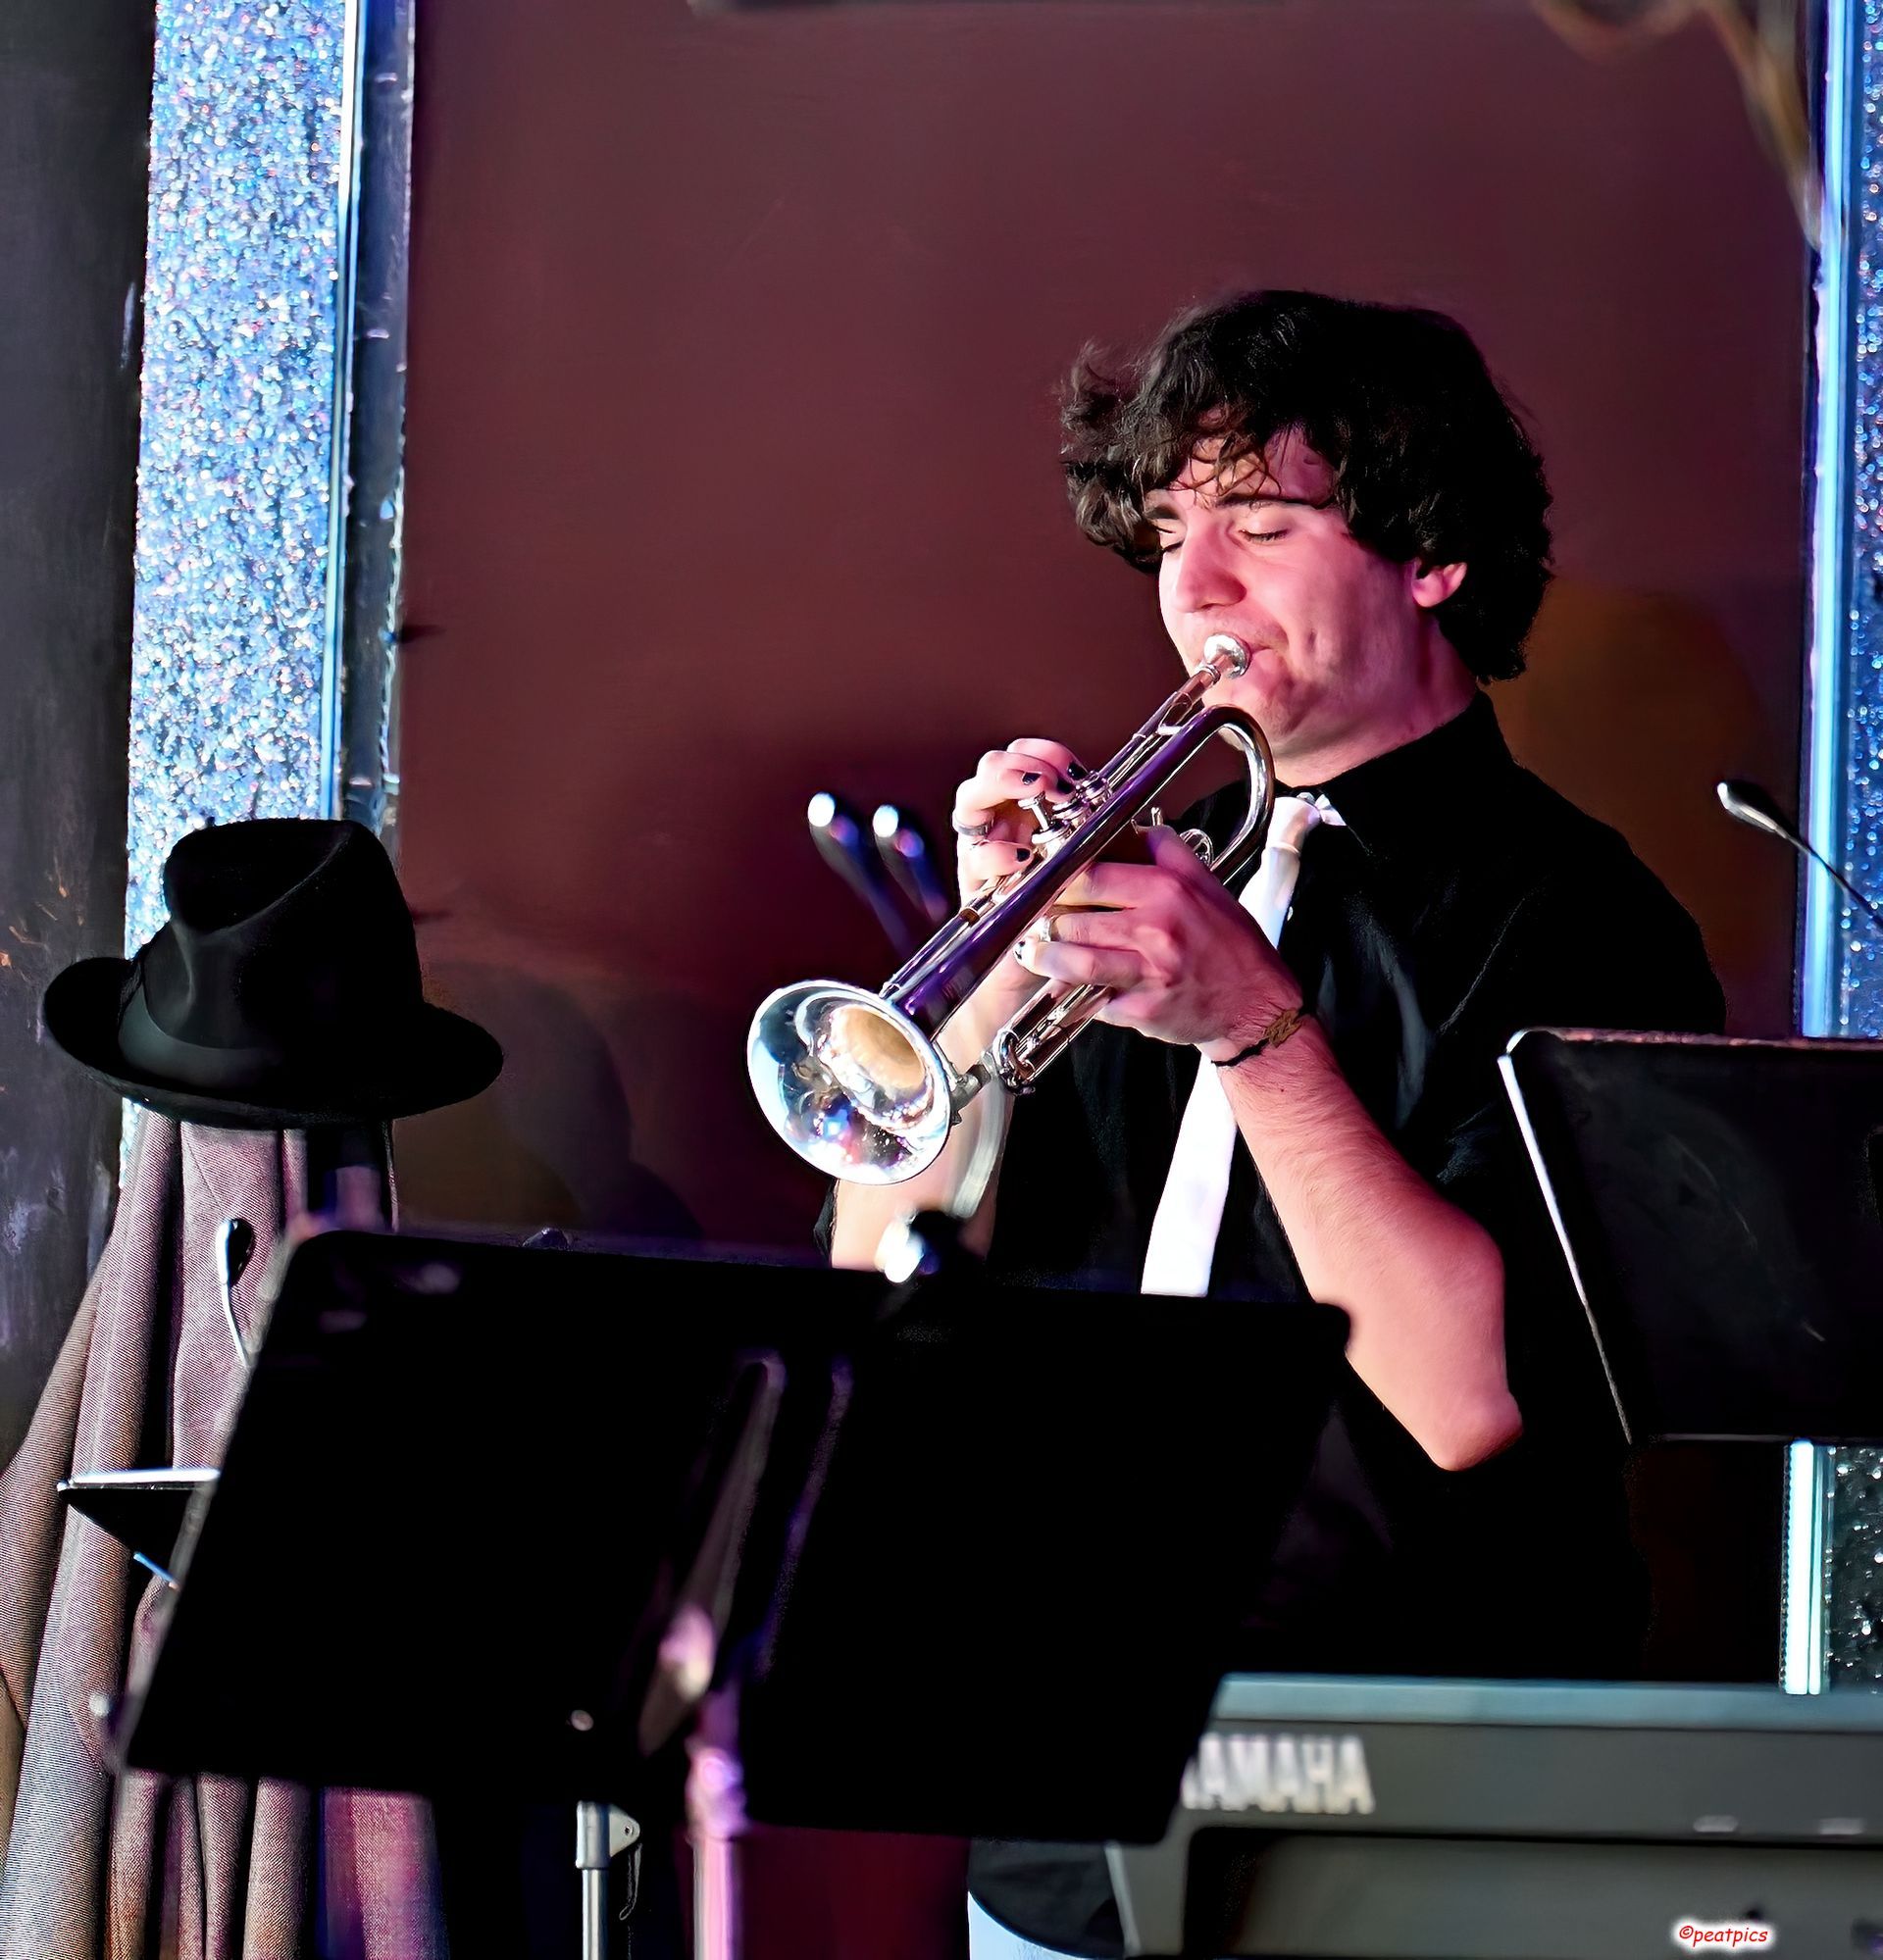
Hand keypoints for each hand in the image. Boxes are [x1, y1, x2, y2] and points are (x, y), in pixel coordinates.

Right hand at [946, 738, 1085, 1028]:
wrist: (1048, 989)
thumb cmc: (1081, 933)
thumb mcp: (1104, 884)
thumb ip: (1114, 850)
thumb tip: (1149, 828)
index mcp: (1036, 816)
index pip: (1029, 761)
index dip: (1044, 753)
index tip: (1069, 765)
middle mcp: (1004, 828)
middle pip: (991, 771)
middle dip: (1018, 765)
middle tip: (1047, 779)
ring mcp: (984, 855)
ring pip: (971, 804)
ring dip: (999, 790)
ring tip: (1033, 796)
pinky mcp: (975, 888)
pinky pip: (975, 859)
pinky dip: (995, 854)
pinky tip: (1019, 858)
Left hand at [1016, 825, 1300, 1050]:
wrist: (1257, 1006)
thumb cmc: (1231, 946)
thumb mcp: (1207, 885)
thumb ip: (1169, 853)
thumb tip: (1136, 827)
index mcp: (1168, 890)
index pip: (1091, 874)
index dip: (1058, 878)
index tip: (1043, 881)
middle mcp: (1158, 928)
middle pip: (1074, 917)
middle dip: (1048, 920)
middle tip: (1036, 921)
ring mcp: (1150, 972)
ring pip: (1075, 961)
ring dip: (1046, 958)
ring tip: (1034, 953)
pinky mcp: (1144, 1010)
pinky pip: (1094, 1001)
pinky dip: (1076, 996)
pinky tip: (1066, 989)